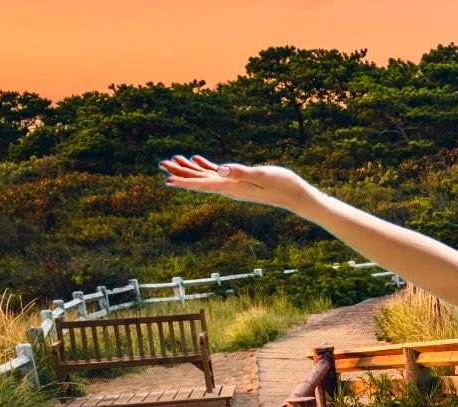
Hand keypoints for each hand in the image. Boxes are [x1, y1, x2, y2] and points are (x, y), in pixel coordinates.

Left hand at [158, 155, 313, 209]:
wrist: (296, 195)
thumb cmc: (282, 184)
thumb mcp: (262, 175)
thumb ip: (241, 172)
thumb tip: (220, 169)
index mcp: (232, 187)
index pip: (204, 184)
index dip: (185, 181)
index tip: (168, 180)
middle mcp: (229, 188)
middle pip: (199, 181)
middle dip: (180, 173)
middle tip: (161, 165)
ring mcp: (234, 185)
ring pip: (205, 177)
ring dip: (189, 169)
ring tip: (172, 161)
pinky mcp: (240, 181)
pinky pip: (216, 174)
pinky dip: (205, 167)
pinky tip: (197, 160)